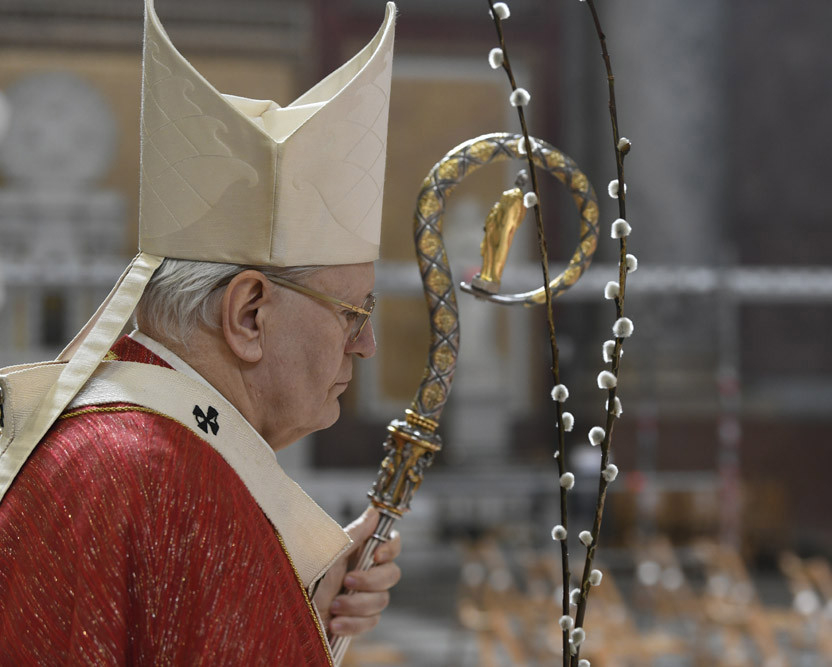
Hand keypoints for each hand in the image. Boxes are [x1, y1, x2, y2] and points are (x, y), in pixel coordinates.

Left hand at [312, 506, 401, 637]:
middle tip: (346, 582)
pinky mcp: (358, 620)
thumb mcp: (329, 554)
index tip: (375, 556)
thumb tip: (374, 512)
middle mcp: (365, 572)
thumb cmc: (303, 578)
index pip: (391, 544)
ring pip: (382, 600)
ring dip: (356, 604)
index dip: (390, 549)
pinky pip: (371, 622)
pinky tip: (334, 624)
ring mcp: (363, 597)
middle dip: (370, 580)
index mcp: (358, 552)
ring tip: (333, 607)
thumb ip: (355, 534)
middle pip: (391, 574)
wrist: (288, 614)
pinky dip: (353, 624)